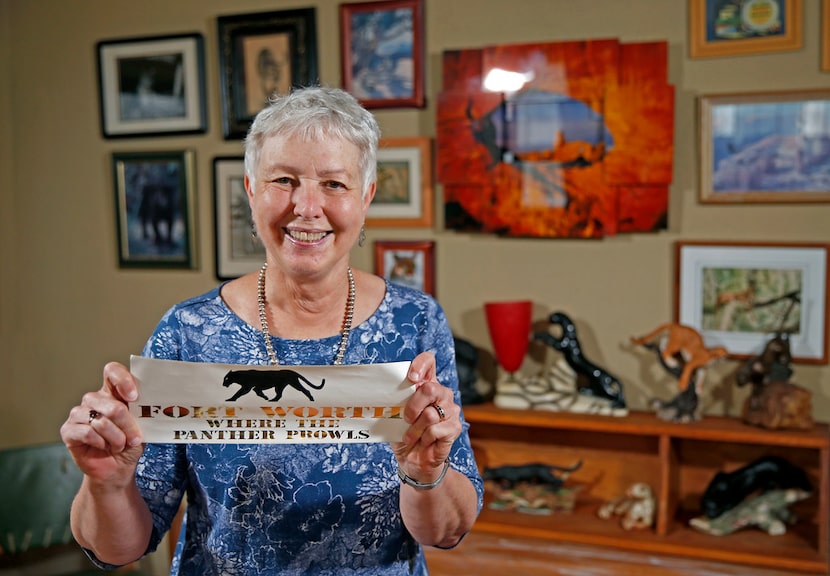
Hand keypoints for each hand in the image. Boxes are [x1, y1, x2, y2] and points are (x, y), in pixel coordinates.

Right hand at [60, 362, 144, 486]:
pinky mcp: (68, 430)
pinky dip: (102, 443)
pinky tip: (105, 447)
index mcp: (112, 392)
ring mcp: (79, 414)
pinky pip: (88, 432)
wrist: (117, 468)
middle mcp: (94, 399)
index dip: (123, 380)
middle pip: (112, 404)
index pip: (112, 371)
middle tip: (135, 438)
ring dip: (116, 438)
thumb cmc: (130, 443)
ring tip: (120, 445)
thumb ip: (141, 410)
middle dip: (128, 425)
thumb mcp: (142, 425)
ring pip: (101, 421)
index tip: (134, 396)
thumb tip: (149, 402)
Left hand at [391, 352, 460, 483]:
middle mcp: (441, 394)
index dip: (421, 365)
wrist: (413, 460)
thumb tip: (382, 392)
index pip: (429, 362)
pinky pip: (435, 430)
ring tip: (412, 436)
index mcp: (426, 385)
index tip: (411, 378)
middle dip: (413, 406)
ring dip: (415, 430)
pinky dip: (424, 439)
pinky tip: (424, 442)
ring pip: (430, 414)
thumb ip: (396, 401)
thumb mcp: (395, 415)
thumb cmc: (403, 434)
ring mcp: (451, 410)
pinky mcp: (454, 427)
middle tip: (406, 419)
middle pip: (430, 388)